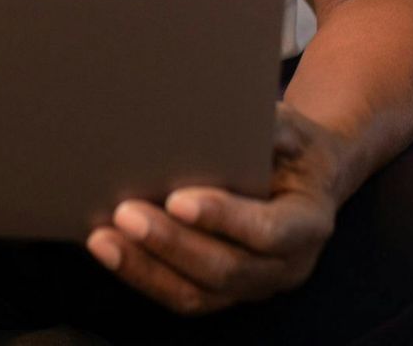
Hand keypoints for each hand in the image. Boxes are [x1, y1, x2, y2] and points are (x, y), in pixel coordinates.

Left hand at [84, 104, 344, 315]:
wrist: (304, 179)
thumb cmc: (292, 147)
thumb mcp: (292, 127)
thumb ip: (269, 126)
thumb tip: (223, 118)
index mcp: (308, 224)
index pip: (268, 231)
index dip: (222, 217)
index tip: (177, 200)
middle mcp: (285, 266)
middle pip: (226, 269)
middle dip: (171, 243)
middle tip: (126, 214)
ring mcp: (252, 286)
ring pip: (197, 293)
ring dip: (145, 267)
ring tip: (104, 239)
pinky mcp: (222, 294)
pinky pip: (180, 295)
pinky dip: (141, 274)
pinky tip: (108, 249)